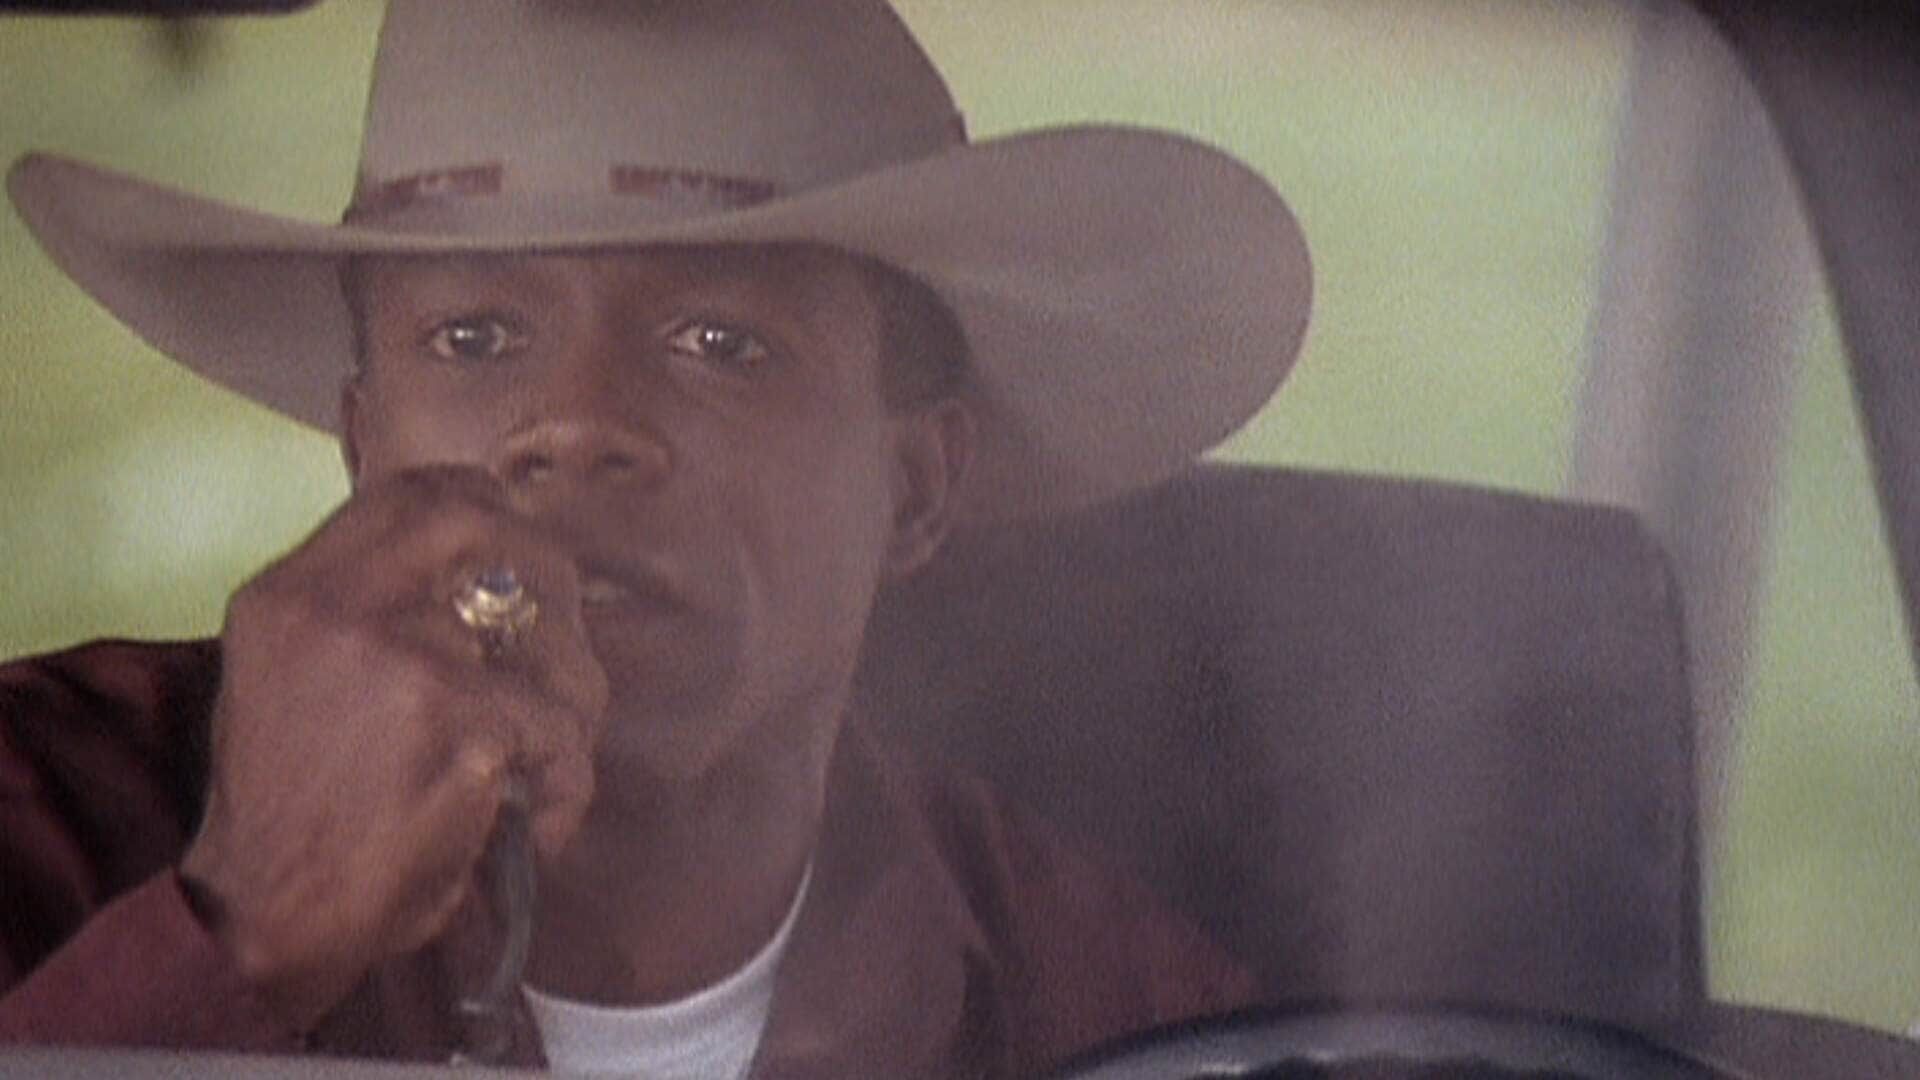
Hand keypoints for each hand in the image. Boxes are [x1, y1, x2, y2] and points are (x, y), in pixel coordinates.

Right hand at [178, 466, 608, 1027]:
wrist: (263, 918)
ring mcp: (403, 657)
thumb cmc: (292, 812)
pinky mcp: (462, 723)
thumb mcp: (289, 679)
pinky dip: (566, 786)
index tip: (522, 554)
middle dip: (551, 577)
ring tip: (544, 766)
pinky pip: (562, 731)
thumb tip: (480, 564)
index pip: (413, 494)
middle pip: (487, 526)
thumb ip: (365, 611)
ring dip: (571, 704)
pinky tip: (534, 828)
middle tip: (558, 650)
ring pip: (548, 637)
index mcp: (293, 591)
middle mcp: (341, 606)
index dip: (490, 511)